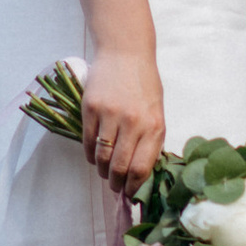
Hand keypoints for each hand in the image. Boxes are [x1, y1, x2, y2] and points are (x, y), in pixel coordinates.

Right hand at [80, 43, 166, 190]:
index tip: (129, 192)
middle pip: (119, 167)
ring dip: (101, 170)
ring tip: (103, 171)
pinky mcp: (91, 108)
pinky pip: (88, 142)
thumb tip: (141, 173)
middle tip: (114, 186)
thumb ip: (151, 140)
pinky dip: (90, 154)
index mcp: (154, 126)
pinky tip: (94, 155)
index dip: (133, 187)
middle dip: (115, 183)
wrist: (125, 53)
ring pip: (101, 157)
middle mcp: (133, 122)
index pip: (142, 168)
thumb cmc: (144, 85)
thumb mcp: (156, 112)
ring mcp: (110, 115)